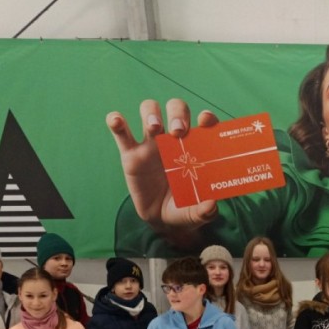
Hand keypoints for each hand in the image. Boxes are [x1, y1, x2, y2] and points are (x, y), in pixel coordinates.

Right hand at [106, 100, 219, 242]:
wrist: (161, 219)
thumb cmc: (184, 208)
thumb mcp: (197, 213)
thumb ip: (206, 211)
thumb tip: (212, 205)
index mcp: (196, 147)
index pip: (204, 123)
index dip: (206, 118)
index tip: (205, 121)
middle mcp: (174, 140)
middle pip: (176, 109)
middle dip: (178, 114)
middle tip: (178, 131)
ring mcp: (151, 144)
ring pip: (149, 112)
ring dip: (151, 113)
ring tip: (154, 127)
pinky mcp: (131, 154)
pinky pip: (121, 133)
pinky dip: (116, 122)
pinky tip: (116, 121)